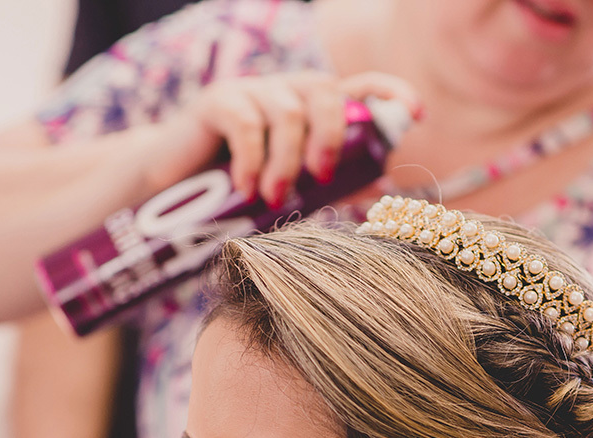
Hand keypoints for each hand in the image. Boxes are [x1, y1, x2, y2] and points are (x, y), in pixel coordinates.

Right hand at [140, 70, 420, 204]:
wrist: (173, 192)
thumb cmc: (243, 191)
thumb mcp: (298, 188)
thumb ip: (339, 183)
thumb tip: (389, 188)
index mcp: (313, 109)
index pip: (361, 85)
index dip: (392, 93)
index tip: (418, 115)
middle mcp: (286, 91)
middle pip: (326, 91)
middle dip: (331, 136)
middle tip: (321, 178)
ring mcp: (252, 91)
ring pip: (287, 112)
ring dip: (286, 161)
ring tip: (273, 197)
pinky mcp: (217, 101)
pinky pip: (246, 123)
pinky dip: (252, 160)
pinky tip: (245, 188)